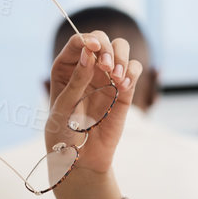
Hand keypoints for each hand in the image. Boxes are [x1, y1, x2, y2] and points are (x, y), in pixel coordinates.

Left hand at [46, 30, 138, 198]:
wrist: (80, 158)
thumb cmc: (64, 133)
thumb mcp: (64, 106)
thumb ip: (76, 79)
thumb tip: (89, 52)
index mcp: (67, 68)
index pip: (78, 42)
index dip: (87, 40)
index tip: (94, 49)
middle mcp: (87, 67)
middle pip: (103, 40)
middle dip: (107, 48)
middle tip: (105, 68)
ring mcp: (107, 77)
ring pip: (121, 49)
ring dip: (121, 57)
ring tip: (115, 77)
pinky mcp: (124, 90)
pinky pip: (134, 70)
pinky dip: (132, 72)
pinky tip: (124, 86)